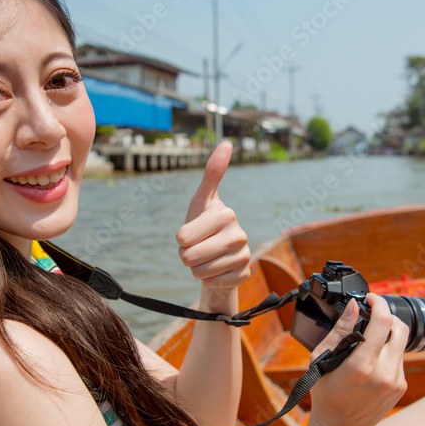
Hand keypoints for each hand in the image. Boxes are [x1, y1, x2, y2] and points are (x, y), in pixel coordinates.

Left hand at [176, 141, 250, 290]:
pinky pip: (214, 283)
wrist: (218, 256)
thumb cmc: (204, 225)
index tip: (190, 234)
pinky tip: (218, 270)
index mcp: (225, 213)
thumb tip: (227, 143)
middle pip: (190, 256)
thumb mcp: (201, 200)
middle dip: (187, 256)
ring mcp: (243, 255)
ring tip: (206, 258)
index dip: (181, 239)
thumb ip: (212, 172)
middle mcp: (238, 234)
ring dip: (197, 268)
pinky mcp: (243, 274)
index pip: (182, 237)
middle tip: (197, 248)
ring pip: (201, 272)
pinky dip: (210, 280)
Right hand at [307, 295, 408, 425]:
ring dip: (388, 333)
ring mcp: (396, 381)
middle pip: (400, 328)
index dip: (378, 303)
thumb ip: (340, 330)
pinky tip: (372, 357)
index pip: (383, 322)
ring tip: (370, 336)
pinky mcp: (401, 387)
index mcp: (363, 365)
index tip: (370, 298)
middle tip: (372, 313)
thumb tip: (354, 305)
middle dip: (387, 315)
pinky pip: (399, 359)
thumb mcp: (322, 360)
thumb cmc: (325, 394)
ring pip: (401, 343)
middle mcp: (385, 373)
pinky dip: (388, 351)